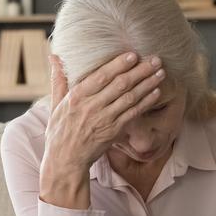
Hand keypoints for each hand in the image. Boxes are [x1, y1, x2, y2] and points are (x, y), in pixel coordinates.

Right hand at [42, 51, 166, 173]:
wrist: (65, 161)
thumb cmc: (60, 131)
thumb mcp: (55, 104)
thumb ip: (59, 80)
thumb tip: (54, 57)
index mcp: (76, 97)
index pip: (100, 76)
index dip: (118, 65)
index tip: (133, 54)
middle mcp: (91, 107)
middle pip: (120, 85)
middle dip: (140, 71)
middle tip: (155, 59)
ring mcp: (104, 120)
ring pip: (130, 98)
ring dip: (147, 84)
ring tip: (160, 72)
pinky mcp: (113, 132)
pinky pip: (133, 114)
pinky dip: (146, 102)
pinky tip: (156, 92)